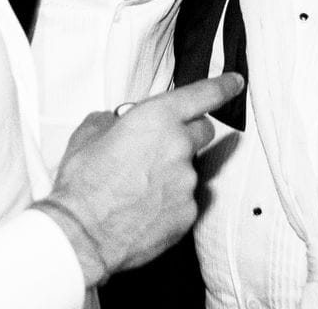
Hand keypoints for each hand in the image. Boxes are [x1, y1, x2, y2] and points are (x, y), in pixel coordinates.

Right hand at [38, 73, 244, 286]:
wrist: (82, 234)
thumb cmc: (82, 184)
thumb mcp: (87, 136)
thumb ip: (111, 121)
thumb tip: (115, 124)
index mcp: (157, 119)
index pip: (203, 94)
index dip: (222, 86)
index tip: (235, 83)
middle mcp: (179, 146)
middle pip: (203, 132)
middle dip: (186, 134)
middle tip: (159, 148)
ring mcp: (187, 182)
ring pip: (188, 170)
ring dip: (171, 174)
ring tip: (137, 190)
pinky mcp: (188, 214)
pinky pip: (184, 201)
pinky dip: (168, 203)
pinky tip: (143, 211)